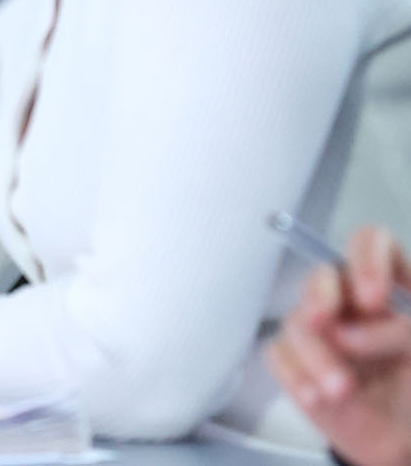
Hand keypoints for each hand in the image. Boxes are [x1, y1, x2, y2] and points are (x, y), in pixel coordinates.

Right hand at [267, 225, 410, 465]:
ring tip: (342, 389)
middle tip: (328, 320)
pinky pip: (279, 356)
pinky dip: (298, 377)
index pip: (368, 243)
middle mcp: (347, 298)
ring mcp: (318, 328)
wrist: (400, 434)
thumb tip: (352, 332)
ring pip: (297, 321)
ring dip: (318, 357)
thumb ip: (403, 331)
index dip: (366, 260)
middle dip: (320, 296)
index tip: (374, 298)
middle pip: (322, 274)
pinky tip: (318, 396)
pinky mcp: (294, 358)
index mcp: (386, 284)